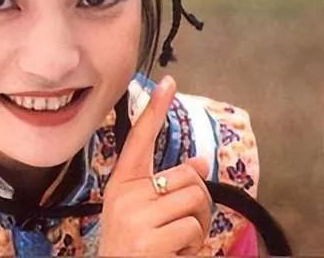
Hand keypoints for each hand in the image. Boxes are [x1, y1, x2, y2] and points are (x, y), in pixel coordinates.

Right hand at [98, 76, 211, 255]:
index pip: (140, 139)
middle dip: (198, 202)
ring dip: (198, 226)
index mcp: (123, 184)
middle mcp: (125, 195)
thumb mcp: (141, 211)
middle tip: (181, 223)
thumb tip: (200, 161)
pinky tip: (173, 253)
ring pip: (196, 202)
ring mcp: (136, 218)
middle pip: (188, 177)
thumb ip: (165, 185)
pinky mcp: (149, 241)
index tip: (168, 82)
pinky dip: (193, 246)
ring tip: (176, 239)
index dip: (154, 109)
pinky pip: (194, 231)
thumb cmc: (132, 244)